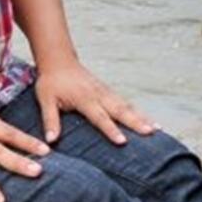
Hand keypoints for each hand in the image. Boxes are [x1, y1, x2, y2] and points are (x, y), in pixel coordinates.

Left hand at [33, 59, 156, 145]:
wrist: (59, 60)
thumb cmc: (51, 81)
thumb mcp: (45, 100)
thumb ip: (50, 120)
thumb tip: (51, 141)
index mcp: (84, 98)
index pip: (99, 117)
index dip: (111, 129)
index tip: (123, 141)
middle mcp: (99, 94)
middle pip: (121, 110)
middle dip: (137, 122)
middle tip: (151, 132)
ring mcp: (106, 92)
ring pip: (127, 106)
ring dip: (142, 117)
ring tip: (156, 129)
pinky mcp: (108, 91)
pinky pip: (126, 103)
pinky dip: (138, 112)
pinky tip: (148, 120)